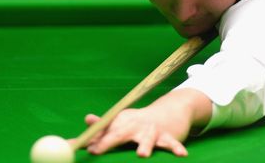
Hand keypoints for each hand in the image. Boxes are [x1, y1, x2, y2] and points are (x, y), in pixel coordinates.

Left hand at [79, 89, 211, 157]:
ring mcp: (152, 131)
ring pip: (147, 139)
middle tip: (95, 150)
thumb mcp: (122, 121)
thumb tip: (86, 120)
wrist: (170, 110)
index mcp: (122, 123)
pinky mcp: (168, 136)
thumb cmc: (140, 122)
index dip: (92, 140)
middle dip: (108, 142)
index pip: (104, 132)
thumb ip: (103, 127)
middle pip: (119, 134)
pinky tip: (181, 155)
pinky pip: (172, 144)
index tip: (82, 148)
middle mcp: (135, 126)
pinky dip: (176, 148)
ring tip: (142, 155)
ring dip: (145, 146)